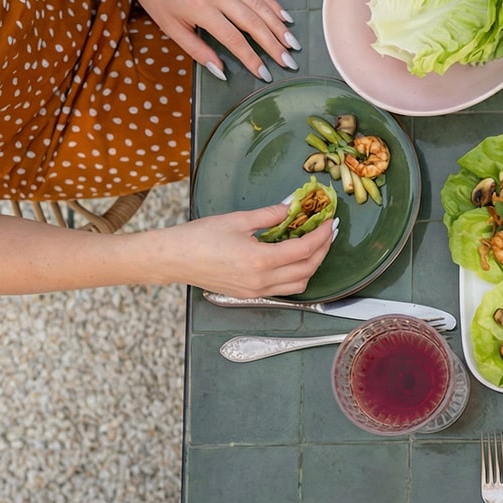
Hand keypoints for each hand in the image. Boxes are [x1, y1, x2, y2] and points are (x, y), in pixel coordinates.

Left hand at [111, 0, 294, 80]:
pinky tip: (284, 17)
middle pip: (254, 22)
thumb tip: (221, 71)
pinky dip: (272, 3)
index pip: (234, 39)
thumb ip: (197, 50)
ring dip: (279, 26)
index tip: (265, 74)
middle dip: (274, 44)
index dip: (252, 59)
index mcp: (200, 9)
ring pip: (259, 5)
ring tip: (292, 43)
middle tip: (289, 62)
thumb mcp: (170, 27)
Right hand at [158, 204, 333, 296]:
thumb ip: (270, 215)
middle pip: (307, 269)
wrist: (174, 259)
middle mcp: (262, 281)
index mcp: (261, 261)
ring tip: (314, 246)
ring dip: (312, 266)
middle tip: (327, 233)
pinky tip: (294, 260)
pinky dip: (296, 276)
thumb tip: (290, 207)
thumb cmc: (199, 238)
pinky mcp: (249, 294)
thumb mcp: (238, 220)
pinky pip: (283, 289)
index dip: (321, 235)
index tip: (328, 223)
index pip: (304, 249)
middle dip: (322, 250)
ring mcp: (256, 291)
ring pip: (299, 284)